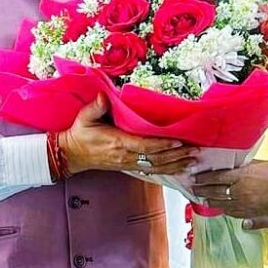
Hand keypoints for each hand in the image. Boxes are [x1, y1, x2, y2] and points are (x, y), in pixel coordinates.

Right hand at [58, 94, 196, 175]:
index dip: (162, 145)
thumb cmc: (80, 134)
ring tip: (193, 161)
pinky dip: (167, 171)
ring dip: (176, 165)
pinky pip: (151, 171)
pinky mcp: (129, 166)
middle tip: (195, 151)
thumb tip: (103, 97)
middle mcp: (125, 156)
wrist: (72, 154)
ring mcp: (128, 163)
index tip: (178, 142)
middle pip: (156, 159)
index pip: (144, 146)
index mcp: (117, 142)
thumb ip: (95, 107)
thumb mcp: (84, 118)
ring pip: (156, 167)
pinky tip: (180, 169)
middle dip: (177, 156)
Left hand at [192, 159, 267, 218]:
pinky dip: (225, 209)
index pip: (216, 177)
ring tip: (203, 199)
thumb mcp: (262, 164)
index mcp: (242, 176)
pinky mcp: (253, 214)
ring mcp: (246, 205)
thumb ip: (246, 166)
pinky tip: (221, 207)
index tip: (195, 176)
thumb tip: (234, 166)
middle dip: (202, 190)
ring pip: (222, 204)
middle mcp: (241, 192)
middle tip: (193, 188)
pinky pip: (233, 213)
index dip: (203, 177)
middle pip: (215, 192)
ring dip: (211, 201)